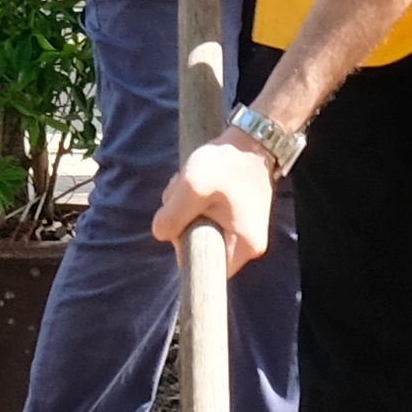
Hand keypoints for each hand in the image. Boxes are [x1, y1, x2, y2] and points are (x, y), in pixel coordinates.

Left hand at [152, 136, 277, 263]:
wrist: (252, 141)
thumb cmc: (227, 164)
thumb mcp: (193, 187)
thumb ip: (172, 215)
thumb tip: (160, 234)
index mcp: (243, 246)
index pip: (205, 270)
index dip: (184, 251)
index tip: (180, 226)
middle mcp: (246, 245)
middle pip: (198, 248)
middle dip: (182, 223)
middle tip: (185, 196)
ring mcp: (240, 231)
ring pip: (197, 231)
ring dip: (184, 209)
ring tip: (191, 185)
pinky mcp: (234, 217)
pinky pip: (204, 219)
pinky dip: (193, 203)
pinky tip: (196, 185)